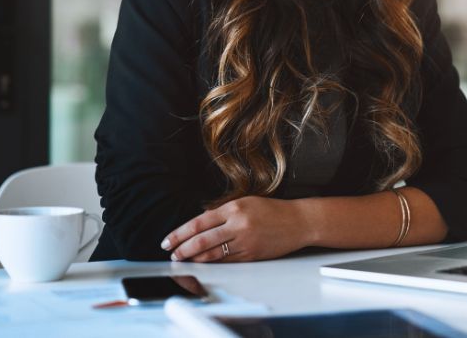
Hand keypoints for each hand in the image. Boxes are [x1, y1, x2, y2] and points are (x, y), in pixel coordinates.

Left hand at [161, 196, 309, 262]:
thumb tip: (200, 222)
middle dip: (183, 249)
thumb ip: (223, 212)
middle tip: (172, 254)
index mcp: (234, 208)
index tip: (168, 240)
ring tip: (183, 261)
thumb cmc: (272, 210)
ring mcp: (245, 242)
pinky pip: (227, 262)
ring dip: (195, 259)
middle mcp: (238, 224)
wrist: (298, 222)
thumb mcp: (246, 202)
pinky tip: (203, 265)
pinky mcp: (252, 255)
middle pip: (202, 240)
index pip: (199, 223)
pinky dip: (212, 264)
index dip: (180, 233)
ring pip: (212, 255)